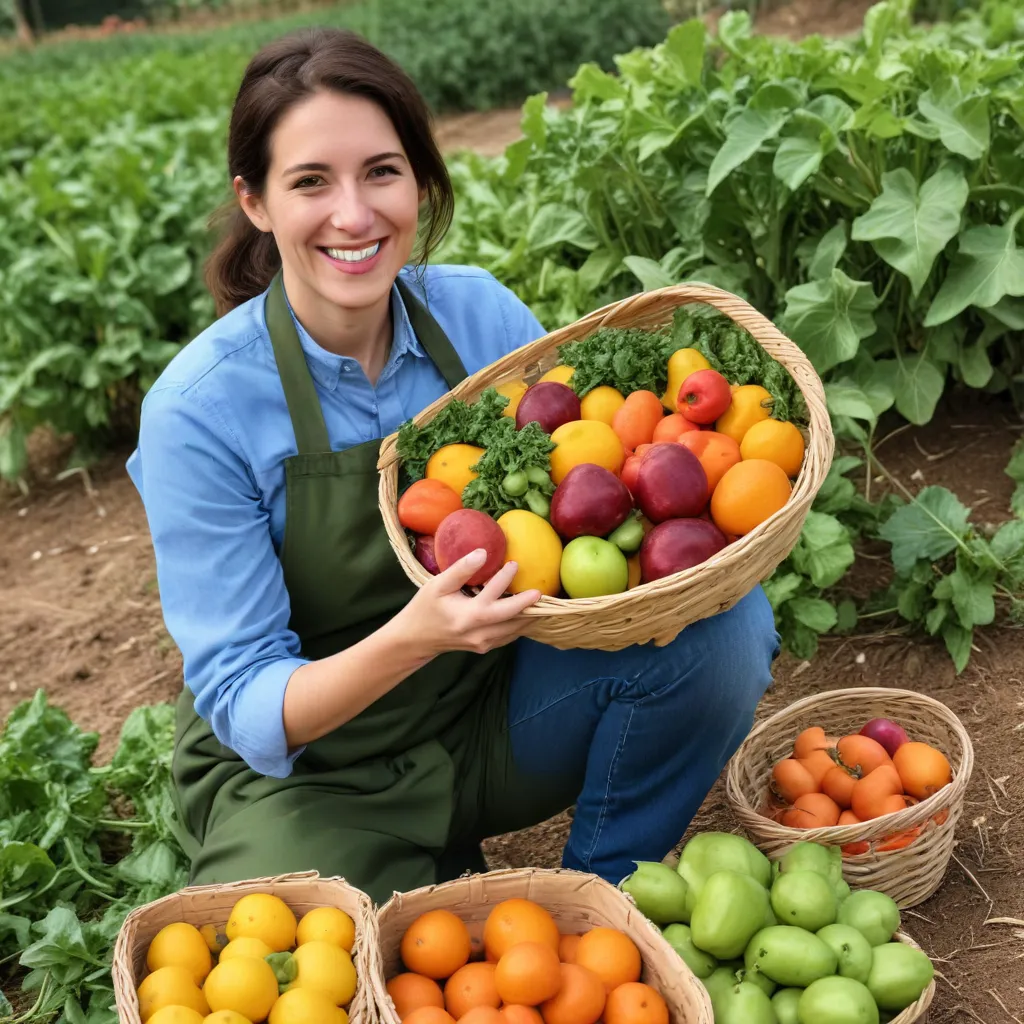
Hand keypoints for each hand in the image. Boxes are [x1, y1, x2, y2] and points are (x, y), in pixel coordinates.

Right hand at [395, 548, 541, 658]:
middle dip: (529, 604)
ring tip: (542, 601)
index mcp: (468, 615)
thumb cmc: (425, 608)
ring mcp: (483, 643)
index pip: (495, 594)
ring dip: (529, 616)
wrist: (415, 640)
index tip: (515, 563)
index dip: (506, 577)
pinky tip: (527, 613)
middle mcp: (479, 632)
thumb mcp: (438, 585)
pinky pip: (509, 636)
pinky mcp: (485, 647)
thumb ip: (461, 570)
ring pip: (515, 630)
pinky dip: (520, 624)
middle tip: (542, 590)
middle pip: (513, 618)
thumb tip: (484, 552)